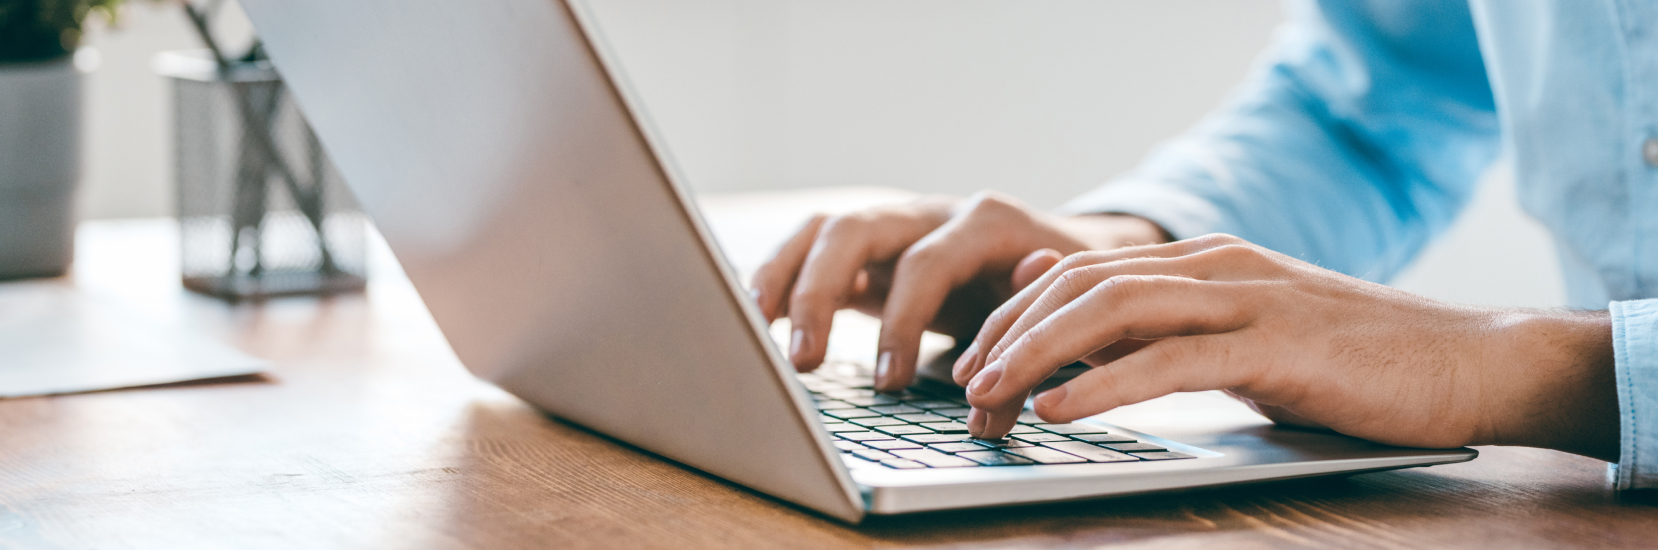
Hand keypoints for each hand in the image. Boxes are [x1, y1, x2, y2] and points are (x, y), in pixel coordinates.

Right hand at [749, 191, 1167, 390]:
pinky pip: (813, 251)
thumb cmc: (1065, 291)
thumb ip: (1037, 322)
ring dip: (784, 277)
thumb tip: (1013, 337)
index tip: (888, 382)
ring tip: (756, 328)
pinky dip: (781, 278)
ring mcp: (896, 227)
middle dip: (820, 293)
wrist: (1073, 258)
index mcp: (984, 221)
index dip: (902, 323)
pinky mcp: (872, 252)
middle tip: (805, 361)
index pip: (925, 262)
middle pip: (855, 230)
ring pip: (822, 230)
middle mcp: (931, 213)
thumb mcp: (1064, 306)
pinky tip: (756, 317)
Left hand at [956, 234, 1618, 460]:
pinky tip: (1059, 407)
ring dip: (1038, 353)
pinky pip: (1169, 361)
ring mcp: (1247, 299)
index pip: (1083, 273)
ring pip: (1113, 310)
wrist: (1470, 362)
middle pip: (1082, 285)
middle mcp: (1217, 268)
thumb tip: (1073, 322)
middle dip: (1011, 332)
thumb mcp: (1243, 340)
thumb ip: (1165, 328)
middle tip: (964, 382)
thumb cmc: (1354, 364)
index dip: (1017, 314)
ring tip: (989, 393)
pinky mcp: (1276, 345)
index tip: (974, 358)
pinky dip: (1102, 384)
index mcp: (1205, 263)